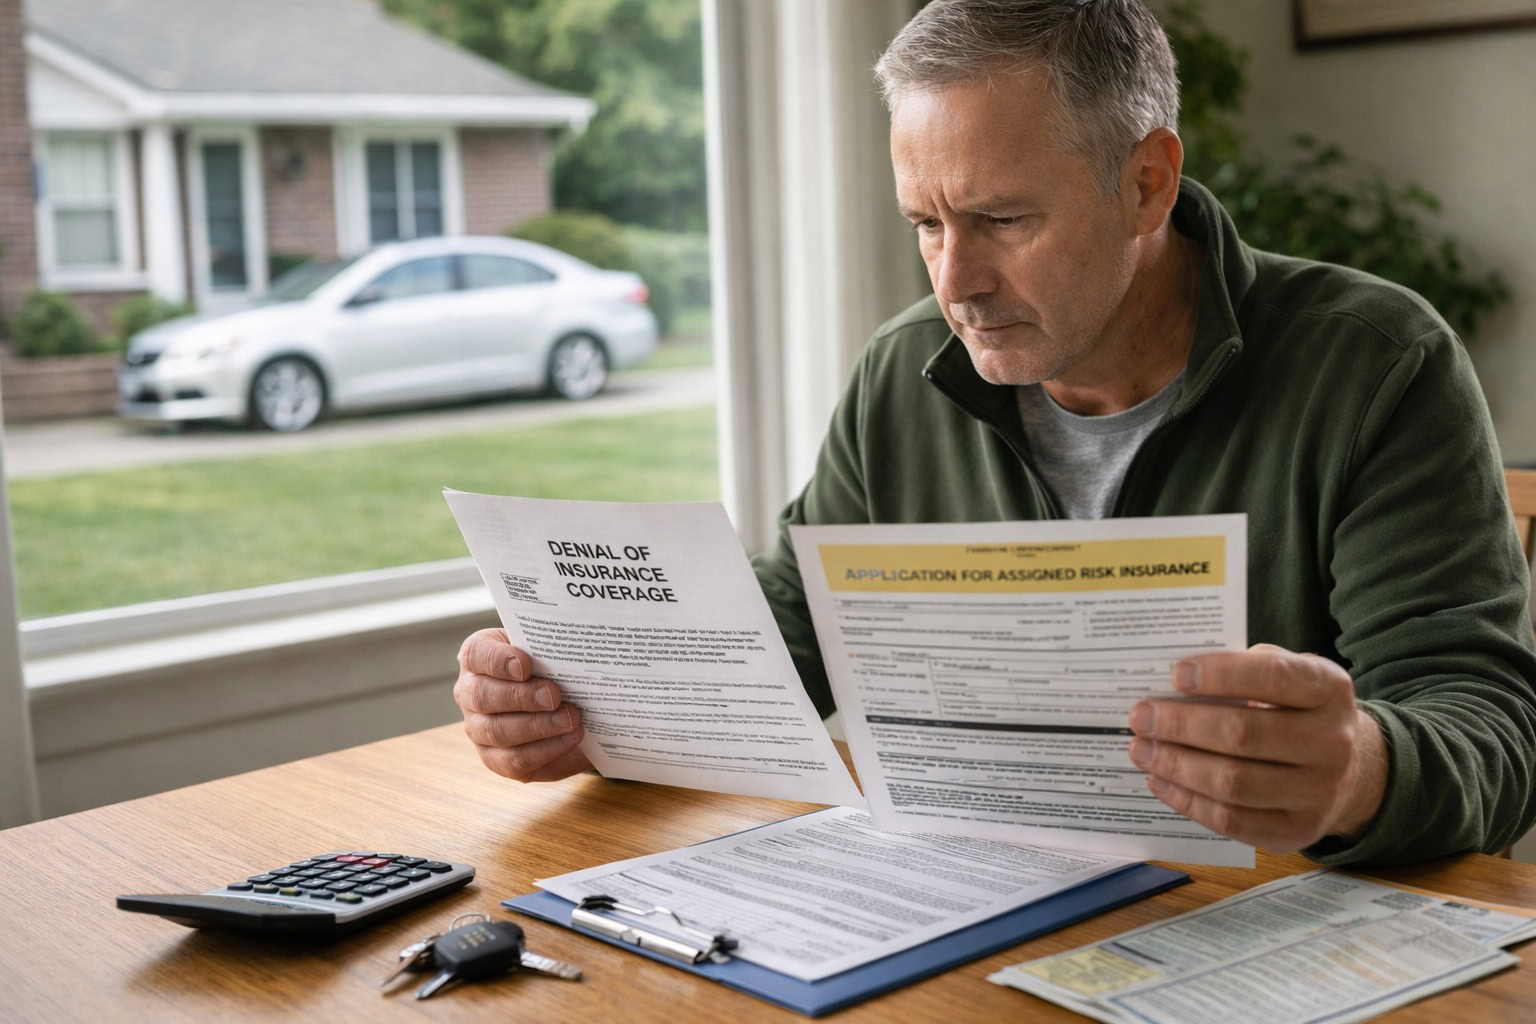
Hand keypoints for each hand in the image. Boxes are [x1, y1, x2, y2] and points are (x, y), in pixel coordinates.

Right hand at [454, 628, 590, 781]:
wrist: (568, 706)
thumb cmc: (552, 669)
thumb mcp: (549, 650)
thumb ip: (550, 646)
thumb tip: (567, 647)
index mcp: (478, 658)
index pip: (476, 654)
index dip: (497, 660)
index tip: (525, 666)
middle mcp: (470, 693)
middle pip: (483, 696)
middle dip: (521, 696)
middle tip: (554, 695)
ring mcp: (479, 728)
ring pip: (497, 730)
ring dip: (537, 725)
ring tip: (570, 719)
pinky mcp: (496, 759)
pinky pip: (514, 759)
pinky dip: (546, 749)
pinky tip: (570, 737)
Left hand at [1127, 644, 1388, 852]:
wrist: (1348, 767)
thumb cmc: (1294, 709)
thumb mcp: (1287, 675)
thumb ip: (1243, 669)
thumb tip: (1174, 684)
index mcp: (1329, 689)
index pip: (1273, 677)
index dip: (1221, 675)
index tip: (1176, 674)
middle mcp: (1333, 742)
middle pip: (1244, 734)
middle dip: (1181, 725)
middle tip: (1141, 717)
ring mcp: (1320, 792)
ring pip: (1234, 783)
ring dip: (1177, 766)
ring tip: (1142, 750)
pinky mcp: (1299, 831)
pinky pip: (1233, 821)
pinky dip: (1189, 802)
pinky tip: (1160, 782)